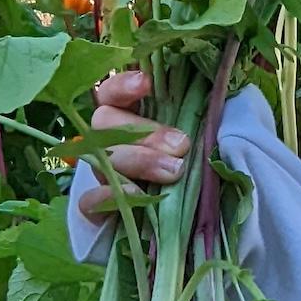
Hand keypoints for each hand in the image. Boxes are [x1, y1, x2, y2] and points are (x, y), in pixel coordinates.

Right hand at [77, 70, 190, 219]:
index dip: (123, 85)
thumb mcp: (189, 137)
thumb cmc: (182, 162)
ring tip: (174, 171)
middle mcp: (104, 140)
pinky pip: (88, 200)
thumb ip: (192, 120)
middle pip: (105, 123)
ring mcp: (98, 173)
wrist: (170, 218)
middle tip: (181, 144)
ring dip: (139, 162)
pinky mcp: (95, 207)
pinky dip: (106, 196)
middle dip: (146, 132)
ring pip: (102, 158)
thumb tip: (213, 112)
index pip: (110, 92)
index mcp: (124, 114)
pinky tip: (134, 195)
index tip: (146, 83)